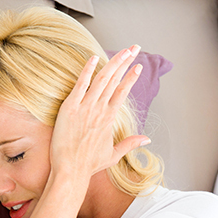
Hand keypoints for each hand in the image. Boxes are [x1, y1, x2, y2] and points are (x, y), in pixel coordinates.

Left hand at [50, 46, 148, 181]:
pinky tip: (94, 58)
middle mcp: (100, 110)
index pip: (123, 92)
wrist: (71, 169)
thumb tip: (147, 139)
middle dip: (126, 62)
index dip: (131, 78)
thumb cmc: (90, 164)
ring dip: (113, 62)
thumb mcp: (113, 155)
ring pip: (102, 79)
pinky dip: (88, 70)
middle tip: (134, 48)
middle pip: (115, 80)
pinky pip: (80, 84)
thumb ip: (130, 144)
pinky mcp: (70, 107)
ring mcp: (85, 107)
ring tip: (123, 50)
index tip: (138, 67)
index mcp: (110, 118)